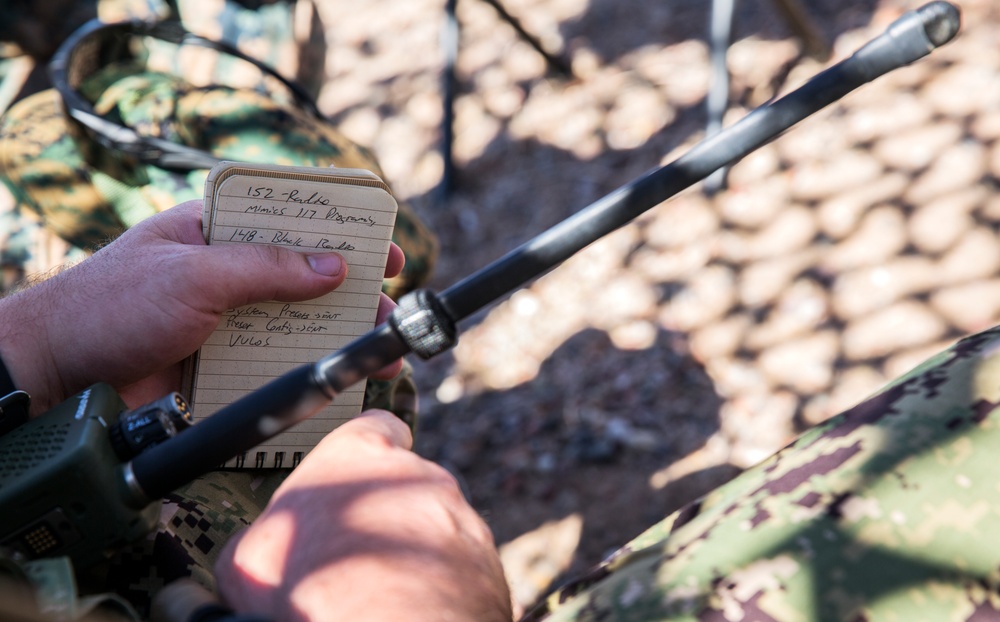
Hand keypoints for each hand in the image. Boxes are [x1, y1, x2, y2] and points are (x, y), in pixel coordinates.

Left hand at [0, 200, 404, 414]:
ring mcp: (223, 317)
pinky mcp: (218, 360)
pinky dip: (303, 369)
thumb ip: (266, 268)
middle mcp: (226, 270)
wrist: (55, 374)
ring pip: (294, 322)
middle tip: (387, 310)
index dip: (343, 232)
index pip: (292, 219)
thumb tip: (334, 268)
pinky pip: (271, 361)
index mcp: (217, 229)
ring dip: (335, 336)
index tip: (383, 249)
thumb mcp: (194, 275)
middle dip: (351, 294)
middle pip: (304, 276)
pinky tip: (332, 378)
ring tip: (377, 356)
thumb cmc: (111, 306)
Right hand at [214, 409, 511, 621]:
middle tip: (357, 557)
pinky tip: (413, 610)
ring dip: (414, 552)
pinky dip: (441, 585)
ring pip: (436, 528)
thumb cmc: (312, 585)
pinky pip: (461, 568)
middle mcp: (419, 475)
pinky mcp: (487, 563)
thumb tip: (259, 550)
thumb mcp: (250, 554)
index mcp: (360, 455)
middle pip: (404, 484)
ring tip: (384, 593)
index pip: (375, 426)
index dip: (366, 448)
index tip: (354, 470)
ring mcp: (460, 519)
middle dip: (385, 515)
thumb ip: (264, 533)